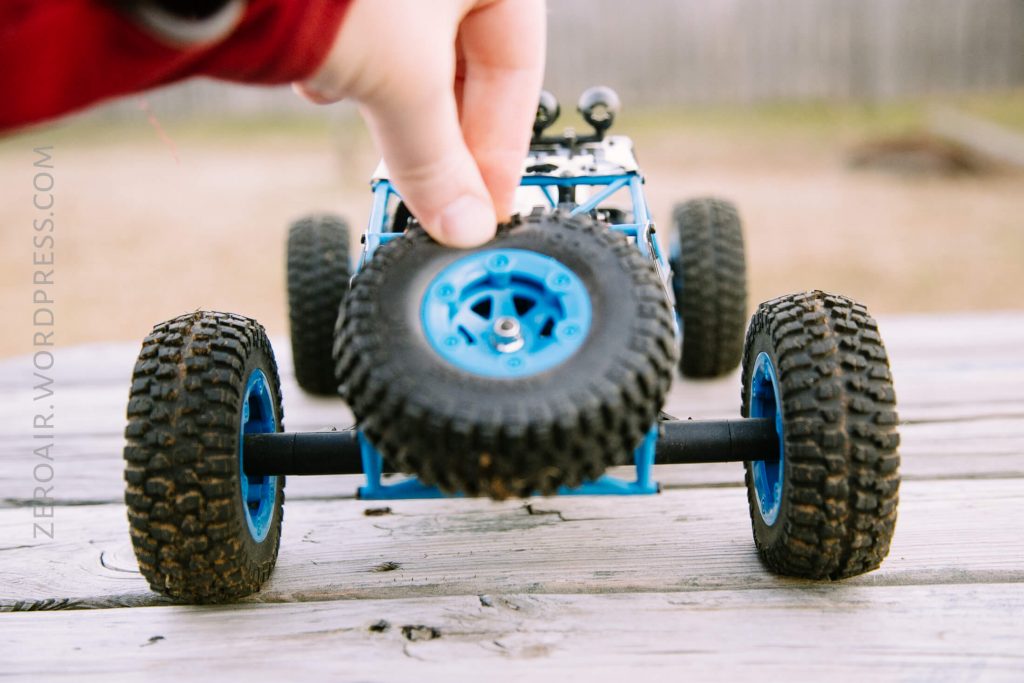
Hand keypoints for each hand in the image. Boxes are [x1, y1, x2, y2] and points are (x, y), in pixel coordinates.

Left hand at [295, 0, 545, 247]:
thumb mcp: (403, 82)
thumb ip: (439, 160)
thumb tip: (463, 226)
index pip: (517, 70)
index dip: (503, 150)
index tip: (485, 209)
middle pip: (466, 61)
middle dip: (442, 130)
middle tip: (433, 194)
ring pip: (414, 48)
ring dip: (394, 100)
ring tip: (370, 126)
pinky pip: (369, 29)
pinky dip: (357, 65)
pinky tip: (325, 80)